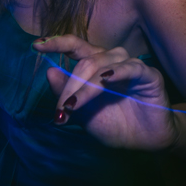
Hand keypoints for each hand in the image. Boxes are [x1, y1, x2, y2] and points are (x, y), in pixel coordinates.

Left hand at [34, 34, 177, 151]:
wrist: (145, 143)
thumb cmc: (115, 125)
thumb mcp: (84, 114)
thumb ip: (68, 95)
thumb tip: (49, 72)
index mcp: (96, 66)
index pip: (75, 46)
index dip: (57, 43)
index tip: (36, 45)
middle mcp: (112, 61)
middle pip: (85, 61)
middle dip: (69, 86)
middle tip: (61, 111)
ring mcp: (130, 66)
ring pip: (102, 65)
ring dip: (85, 87)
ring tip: (73, 106)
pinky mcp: (148, 75)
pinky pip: (130, 68)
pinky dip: (117, 72)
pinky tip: (106, 80)